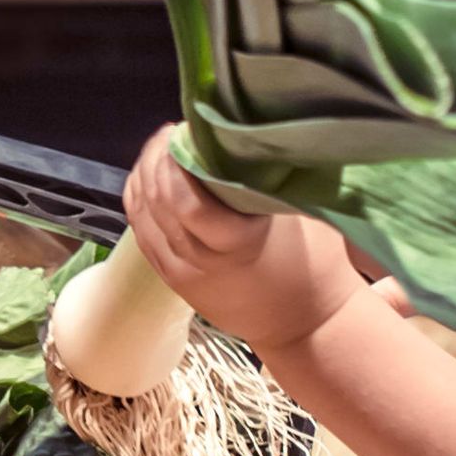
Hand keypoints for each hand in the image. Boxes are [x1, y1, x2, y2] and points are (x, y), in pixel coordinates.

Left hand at [122, 128, 366, 352]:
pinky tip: (152, 177)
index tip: (187, 130)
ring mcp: (180, 273)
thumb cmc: (314, 264)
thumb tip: (243, 131)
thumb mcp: (300, 213)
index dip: (174, 160)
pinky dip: (140, 199)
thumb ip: (269, 176)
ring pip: (141, 215)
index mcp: (235, 244)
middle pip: (156, 202)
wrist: (304, 326)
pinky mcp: (172, 280)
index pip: (184, 201)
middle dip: (157, 159)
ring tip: (162, 149)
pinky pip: (141, 232)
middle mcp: (199, 261)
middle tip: (173, 133)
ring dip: (145, 175)